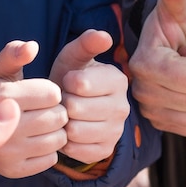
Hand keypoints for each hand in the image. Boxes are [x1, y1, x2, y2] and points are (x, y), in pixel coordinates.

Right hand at [0, 41, 67, 177]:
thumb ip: (14, 53)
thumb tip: (32, 46)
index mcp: (1, 96)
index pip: (53, 94)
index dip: (52, 92)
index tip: (42, 95)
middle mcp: (2, 125)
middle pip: (58, 117)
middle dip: (56, 111)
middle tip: (44, 111)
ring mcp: (8, 151)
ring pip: (58, 140)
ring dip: (56, 132)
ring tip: (40, 126)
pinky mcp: (15, 170)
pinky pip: (52, 159)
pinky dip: (49, 151)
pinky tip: (35, 143)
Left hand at [50, 29, 128, 163]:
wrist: (72, 107)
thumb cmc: (71, 78)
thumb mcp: (74, 57)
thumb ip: (86, 43)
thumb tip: (104, 36)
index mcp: (118, 81)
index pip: (80, 84)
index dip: (65, 83)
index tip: (69, 81)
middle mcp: (123, 107)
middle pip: (75, 108)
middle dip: (63, 103)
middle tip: (65, 100)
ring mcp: (116, 132)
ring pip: (74, 131)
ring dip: (62, 123)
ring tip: (66, 114)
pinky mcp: (105, 150)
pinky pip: (76, 149)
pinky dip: (66, 142)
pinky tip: (68, 131)